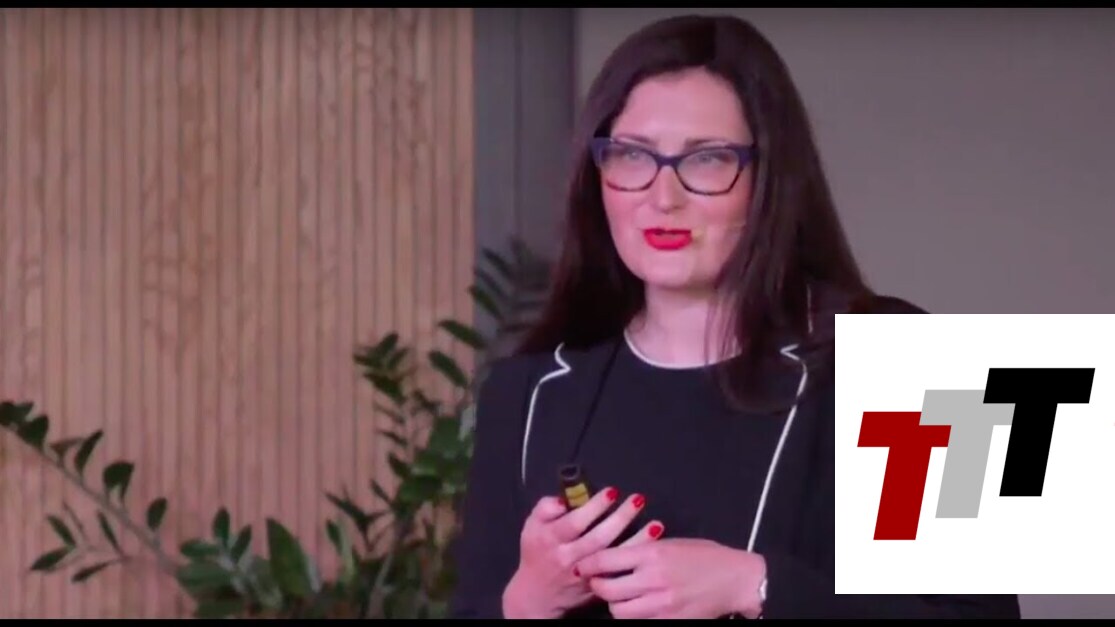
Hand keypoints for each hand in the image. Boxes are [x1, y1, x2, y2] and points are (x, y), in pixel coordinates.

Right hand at [501, 488, 648, 618]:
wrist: (537, 595)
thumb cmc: (537, 553)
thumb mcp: (531, 527)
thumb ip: (545, 509)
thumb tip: (562, 499)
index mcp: (551, 540)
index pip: (574, 522)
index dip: (594, 507)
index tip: (612, 492)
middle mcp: (569, 557)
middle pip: (598, 538)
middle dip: (620, 518)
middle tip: (637, 499)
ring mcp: (585, 574)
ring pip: (614, 556)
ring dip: (637, 539)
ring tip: (655, 522)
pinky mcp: (597, 585)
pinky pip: (621, 569)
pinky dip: (637, 555)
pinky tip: (652, 541)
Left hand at [574, 536, 766, 618]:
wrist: (736, 579)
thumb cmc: (704, 556)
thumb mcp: (670, 544)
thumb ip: (641, 550)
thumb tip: (611, 557)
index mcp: (652, 553)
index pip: (605, 560)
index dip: (588, 564)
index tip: (583, 566)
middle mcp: (653, 579)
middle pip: (606, 590)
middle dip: (598, 587)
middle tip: (598, 583)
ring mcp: (661, 605)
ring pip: (619, 612)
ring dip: (615, 605)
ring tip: (621, 597)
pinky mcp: (670, 621)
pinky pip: (638, 623)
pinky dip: (634, 617)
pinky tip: (639, 609)